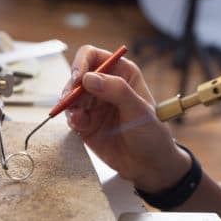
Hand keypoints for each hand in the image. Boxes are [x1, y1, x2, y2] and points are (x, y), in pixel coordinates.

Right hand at [64, 45, 189, 191]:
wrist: (148, 164)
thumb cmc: (151, 133)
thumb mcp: (138, 109)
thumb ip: (116, 91)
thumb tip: (88, 78)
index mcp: (122, 73)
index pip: (94, 56)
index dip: (82, 63)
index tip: (78, 79)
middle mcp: (106, 85)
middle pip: (77, 75)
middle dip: (72, 88)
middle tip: (72, 101)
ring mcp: (94, 103)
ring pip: (69, 95)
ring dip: (69, 104)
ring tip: (79, 118)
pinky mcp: (86, 121)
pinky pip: (70, 114)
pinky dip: (71, 119)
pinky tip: (80, 126)